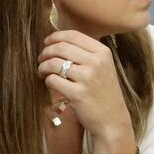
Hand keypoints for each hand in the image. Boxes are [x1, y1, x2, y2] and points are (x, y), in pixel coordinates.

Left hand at [38, 31, 133, 149]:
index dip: (55, 37)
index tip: (46, 42)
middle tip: (41, 59)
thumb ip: (85, 53)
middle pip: (60, 47)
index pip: (73, 35)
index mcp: (103, 52)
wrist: (112, 119)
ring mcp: (87, 78)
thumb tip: (58, 41)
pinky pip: (52, 80)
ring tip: (42, 72)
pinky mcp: (77, 93)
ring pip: (53, 63)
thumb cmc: (103, 92)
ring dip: (42, 67)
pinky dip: (47, 81)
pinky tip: (49, 83)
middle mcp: (96, 62)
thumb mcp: (103, 67)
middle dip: (45, 52)